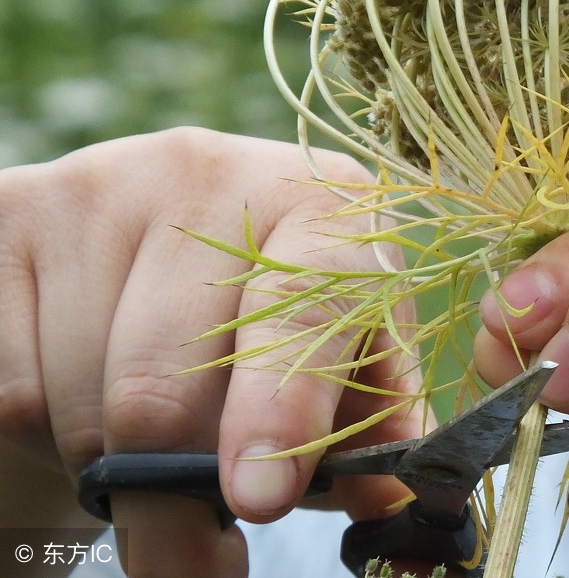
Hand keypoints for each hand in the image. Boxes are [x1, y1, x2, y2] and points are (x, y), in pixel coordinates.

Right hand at [0, 128, 420, 577]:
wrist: (153, 258)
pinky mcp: (11, 213)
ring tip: (145, 448)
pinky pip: (8, 382)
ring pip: (74, 396)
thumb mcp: (341, 358)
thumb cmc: (271, 324)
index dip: (284, 404)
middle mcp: (210, 173)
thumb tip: (388, 508)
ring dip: (104, 464)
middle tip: (192, 557)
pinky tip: (81, 399)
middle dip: (174, 497)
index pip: (305, 297)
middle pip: (166, 380)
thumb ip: (371, 426)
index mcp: (318, 202)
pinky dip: (38, 431)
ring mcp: (99, 185)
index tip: (260, 499)